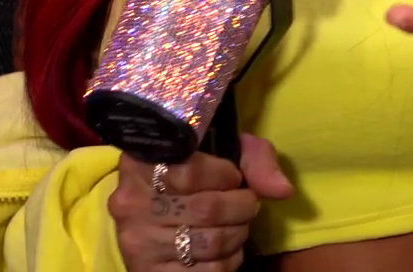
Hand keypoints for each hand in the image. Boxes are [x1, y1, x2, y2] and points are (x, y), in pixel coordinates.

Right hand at [108, 135, 292, 271]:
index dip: (225, 175)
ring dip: (238, 234)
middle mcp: (131, 204)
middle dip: (241, 206)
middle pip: (207, 209)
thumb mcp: (224, 151)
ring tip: (236, 224)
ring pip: (210, 243)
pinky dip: (228, 262)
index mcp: (142, 163)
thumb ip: (255, 159)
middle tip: (245, 203)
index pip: (191, 172)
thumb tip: (281, 190)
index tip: (232, 177)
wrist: (160, 212)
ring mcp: (137, 242)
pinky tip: (224, 249)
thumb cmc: (198, 173)